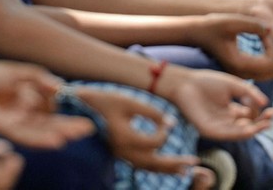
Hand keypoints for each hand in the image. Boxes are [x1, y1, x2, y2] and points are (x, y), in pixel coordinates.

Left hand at [0, 61, 94, 149]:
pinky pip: (24, 136)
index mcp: (27, 103)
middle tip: (88, 128)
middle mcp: (22, 116)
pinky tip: (55, 141)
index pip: (52, 112)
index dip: (67, 115)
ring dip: (58, 134)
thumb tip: (60, 88)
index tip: (85, 117)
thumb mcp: (21, 72)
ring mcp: (12, 123)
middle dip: (68, 127)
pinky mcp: (1, 128)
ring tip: (77, 134)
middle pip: (49, 124)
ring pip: (39, 132)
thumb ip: (41, 79)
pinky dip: (40, 139)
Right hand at [74, 88, 196, 174]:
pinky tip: (163, 165)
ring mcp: (119, 155)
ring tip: (183, 171)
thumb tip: (172, 123)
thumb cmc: (104, 101)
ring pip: (146, 167)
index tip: (168, 122)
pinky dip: (153, 166)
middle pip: (154, 163)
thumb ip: (152, 112)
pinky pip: (138, 165)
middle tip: (194, 163)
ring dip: (166, 169)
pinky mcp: (118, 154)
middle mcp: (122, 151)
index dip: (165, 132)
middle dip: (175, 164)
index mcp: (125, 138)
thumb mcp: (129, 101)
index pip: (155, 142)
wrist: (78, 108)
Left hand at [157, 68, 271, 141]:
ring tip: (265, 123)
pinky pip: (227, 134)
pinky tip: (250, 128)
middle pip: (247, 126)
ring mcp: (218, 127)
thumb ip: (250, 93)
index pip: (250, 116)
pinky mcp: (209, 131)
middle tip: (270, 118)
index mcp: (231, 110)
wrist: (185, 83)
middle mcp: (226, 120)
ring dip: (254, 130)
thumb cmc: (207, 82)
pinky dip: (240, 133)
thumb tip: (266, 103)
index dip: (261, 115)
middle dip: (261, 123)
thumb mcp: (234, 85)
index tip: (271, 110)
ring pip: (240, 133)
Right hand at [189, 13, 272, 80]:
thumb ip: (251, 25)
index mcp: (239, 64)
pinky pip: (266, 69)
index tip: (266, 30)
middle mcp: (243, 72)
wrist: (195, 33)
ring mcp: (243, 72)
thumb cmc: (210, 25)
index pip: (268, 63)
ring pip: (271, 73)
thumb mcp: (230, 22)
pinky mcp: (244, 68)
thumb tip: (269, 28)